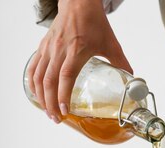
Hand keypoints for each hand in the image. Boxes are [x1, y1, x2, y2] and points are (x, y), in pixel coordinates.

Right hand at [27, 0, 132, 121]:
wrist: (78, 2)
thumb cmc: (93, 22)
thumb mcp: (110, 43)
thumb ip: (121, 63)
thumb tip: (131, 81)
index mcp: (76, 50)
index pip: (66, 76)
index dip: (63, 95)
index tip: (65, 111)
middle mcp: (59, 50)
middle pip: (49, 81)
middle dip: (51, 103)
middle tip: (57, 119)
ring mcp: (49, 49)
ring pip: (38, 76)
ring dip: (41, 97)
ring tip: (48, 112)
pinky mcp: (43, 47)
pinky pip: (34, 67)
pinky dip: (33, 83)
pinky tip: (37, 95)